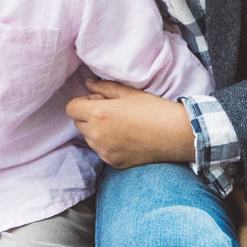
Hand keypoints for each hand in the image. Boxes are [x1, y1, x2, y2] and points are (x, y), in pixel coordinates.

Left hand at [64, 79, 195, 168]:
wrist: (175, 135)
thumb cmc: (154, 110)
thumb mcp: (128, 93)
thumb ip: (104, 88)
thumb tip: (88, 83)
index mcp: (99, 114)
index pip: (71, 108)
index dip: (81, 103)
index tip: (96, 101)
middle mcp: (97, 135)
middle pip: (78, 124)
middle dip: (88, 116)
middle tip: (110, 111)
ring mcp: (105, 152)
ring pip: (89, 138)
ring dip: (97, 131)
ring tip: (120, 125)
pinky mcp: (114, 163)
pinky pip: (101, 151)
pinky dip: (107, 144)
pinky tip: (126, 138)